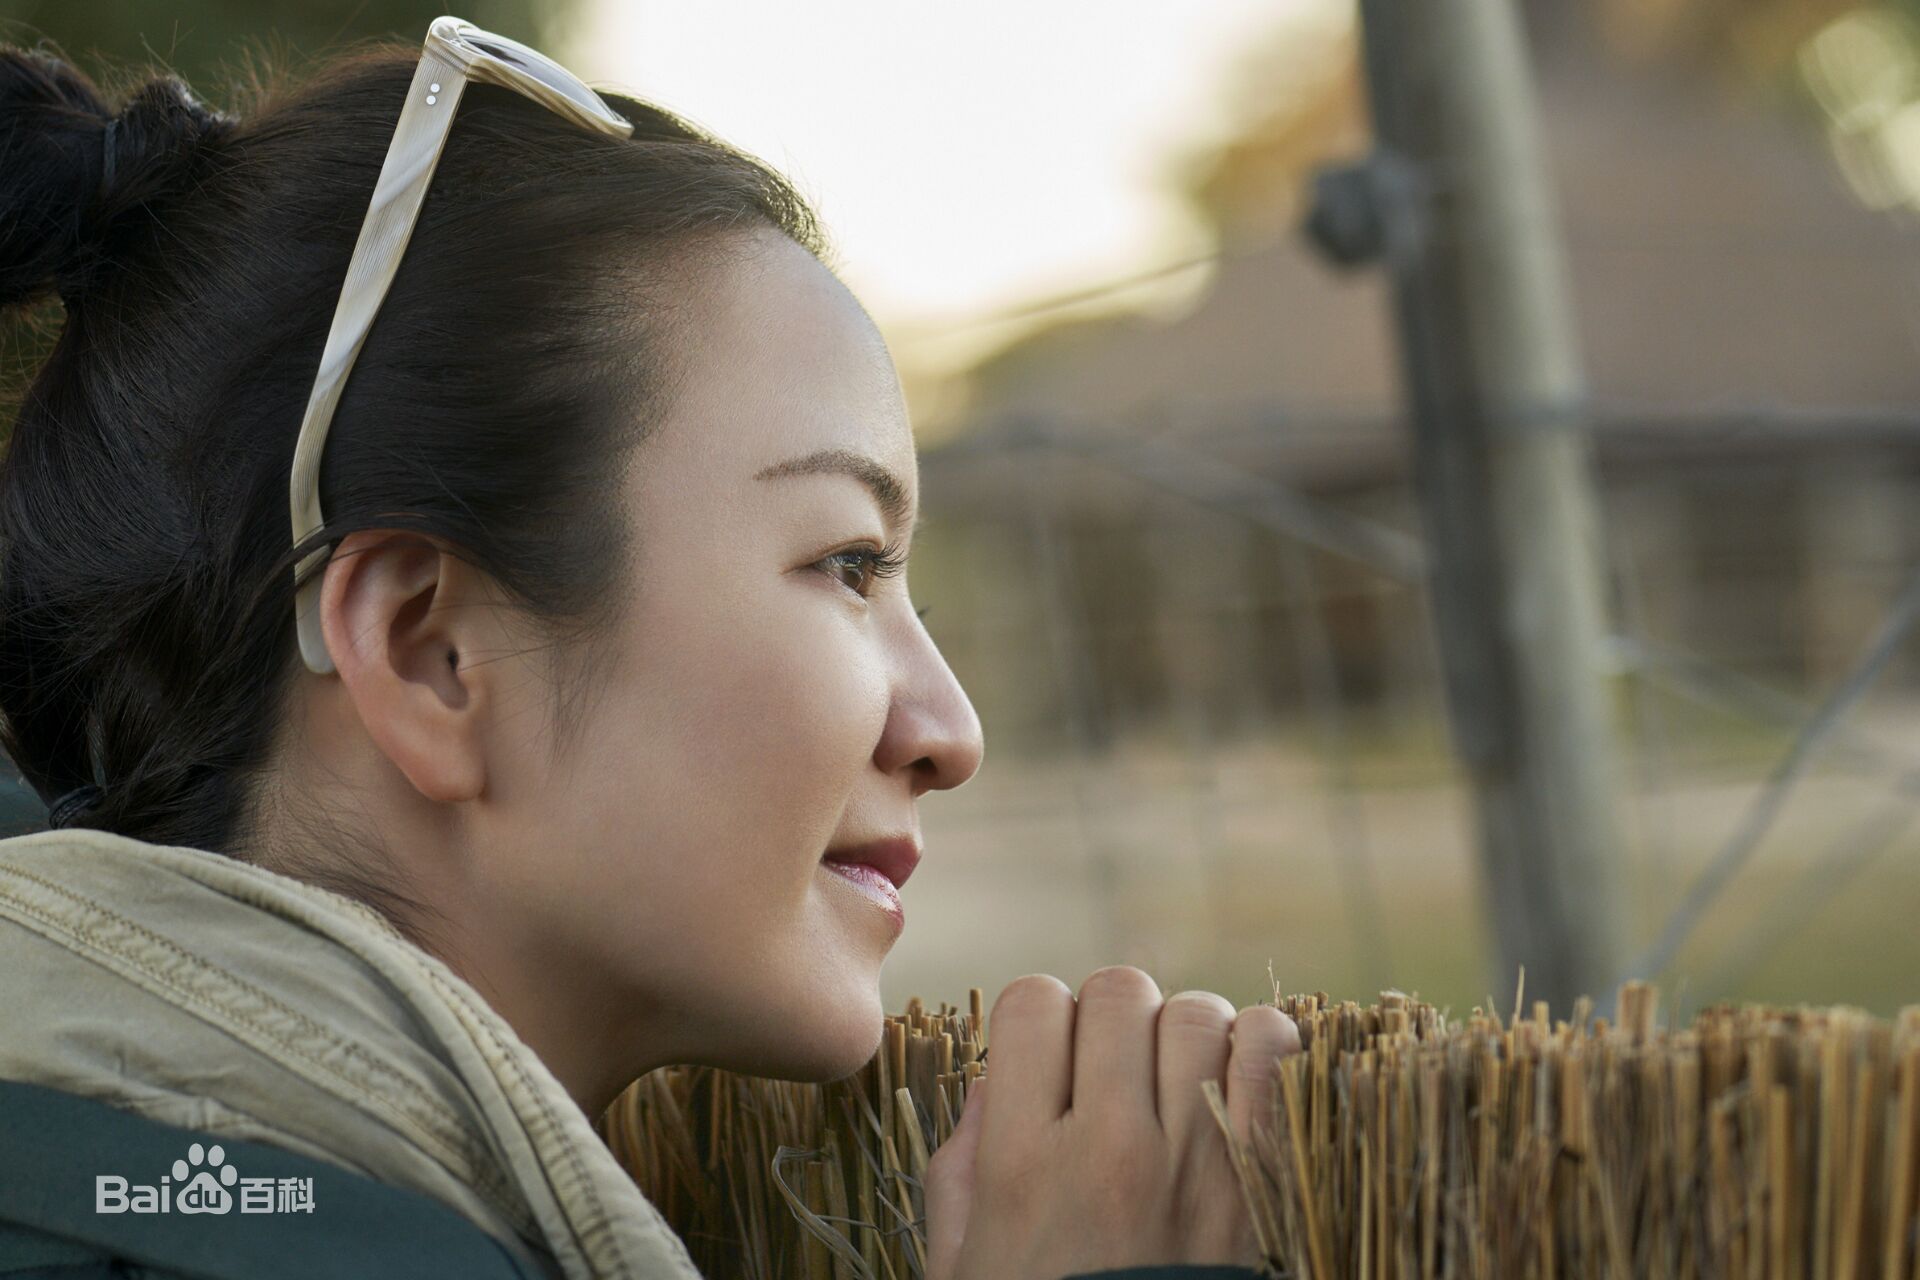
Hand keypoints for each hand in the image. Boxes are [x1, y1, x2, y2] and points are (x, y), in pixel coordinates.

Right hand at [923, 966, 1301, 1279]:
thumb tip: (988, 1082)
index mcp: (1023, 1161)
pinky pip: (1269, 1052)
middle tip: (1114, 1070)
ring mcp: (1194, 1158)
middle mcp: (1109, 1145)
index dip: (1039, 1023)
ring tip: (1178, 1077)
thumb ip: (959, 1170)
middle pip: (1116, 992)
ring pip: (1195, 1011)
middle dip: (1111, 1021)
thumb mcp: (965, 1267)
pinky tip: (1236, 1079)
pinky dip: (1258, 1046)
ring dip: (1184, 1033)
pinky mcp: (1263, 1174)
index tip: (1048, 1061)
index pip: (1032, 1004)